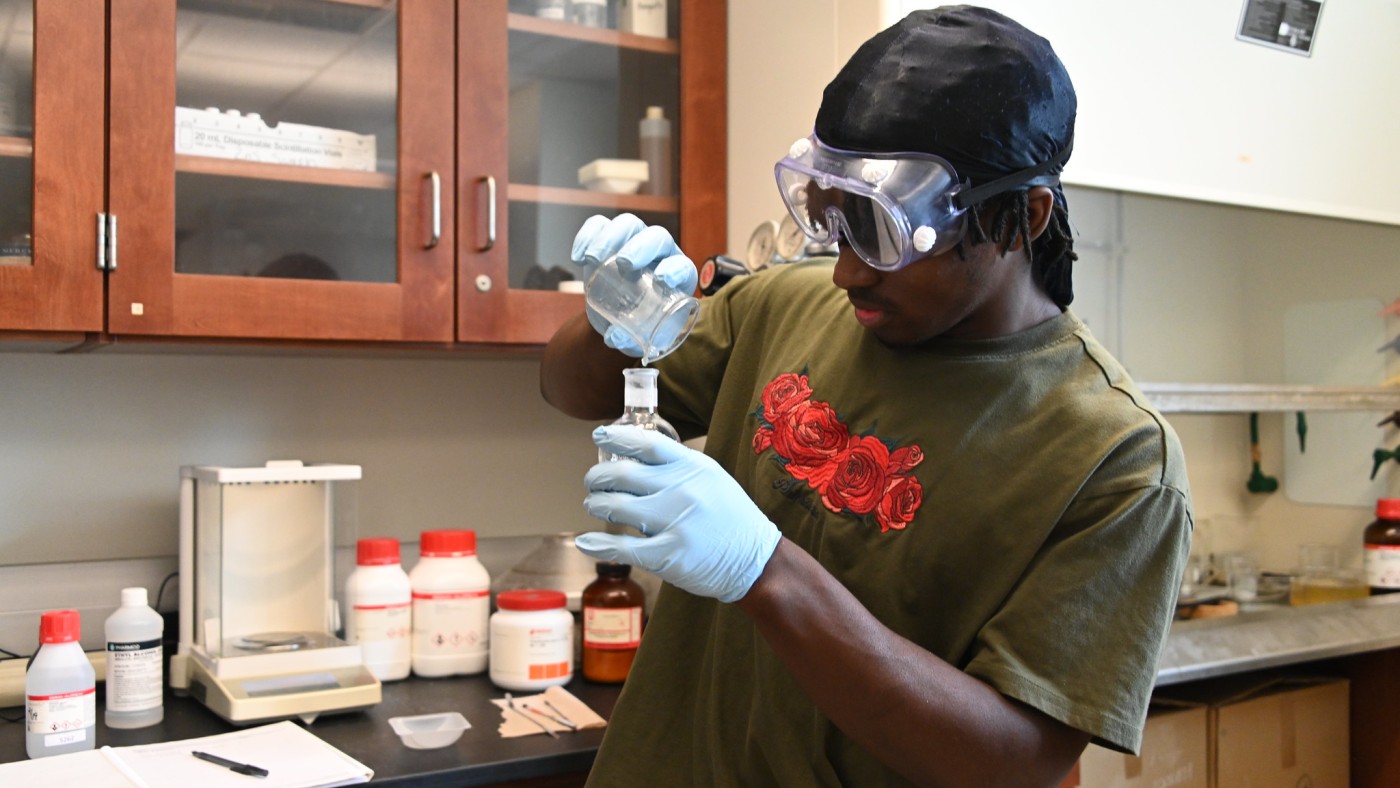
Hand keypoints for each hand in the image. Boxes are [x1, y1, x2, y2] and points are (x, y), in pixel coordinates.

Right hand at [572, 214, 697, 356]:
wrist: (616, 319)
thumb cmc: (638, 328)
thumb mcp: (639, 339)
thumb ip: (629, 341)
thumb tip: (614, 337)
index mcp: (678, 278)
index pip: (682, 266)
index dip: (675, 269)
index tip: (661, 280)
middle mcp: (660, 254)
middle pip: (657, 237)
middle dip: (641, 247)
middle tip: (623, 263)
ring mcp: (634, 241)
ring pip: (629, 224)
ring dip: (611, 237)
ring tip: (593, 259)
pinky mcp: (610, 238)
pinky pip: (600, 225)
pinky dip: (587, 235)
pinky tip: (578, 256)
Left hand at [576, 426, 781, 602]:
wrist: (755, 560)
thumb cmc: (730, 517)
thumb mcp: (711, 478)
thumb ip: (677, 466)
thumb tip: (633, 455)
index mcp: (693, 466)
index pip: (646, 443)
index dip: (617, 437)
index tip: (598, 436)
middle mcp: (682, 490)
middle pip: (622, 474)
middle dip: (597, 477)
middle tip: (592, 482)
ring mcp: (674, 522)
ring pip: (615, 507)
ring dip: (596, 504)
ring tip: (595, 505)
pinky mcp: (667, 555)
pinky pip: (621, 546)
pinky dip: (598, 543)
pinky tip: (587, 541)